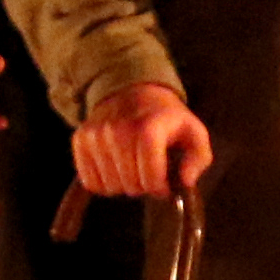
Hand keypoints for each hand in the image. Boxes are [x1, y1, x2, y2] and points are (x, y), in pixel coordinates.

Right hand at [74, 77, 212, 200]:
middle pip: (130, 185)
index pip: (151, 178)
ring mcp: (96, 135)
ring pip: (110, 186)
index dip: (160, 188)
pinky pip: (90, 181)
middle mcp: (118, 131)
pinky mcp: (80, 140)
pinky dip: (104, 182)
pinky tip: (115, 168)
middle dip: (143, 186)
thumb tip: (185, 182)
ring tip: (132, 168)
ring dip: (124, 185)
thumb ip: (199, 158)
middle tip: (148, 173)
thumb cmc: (166, 119)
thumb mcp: (193, 133)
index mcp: (148, 129)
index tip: (164, 184)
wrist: (133, 91)